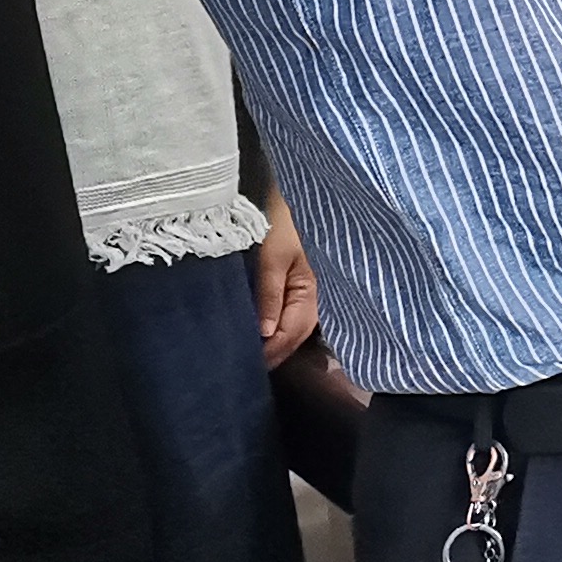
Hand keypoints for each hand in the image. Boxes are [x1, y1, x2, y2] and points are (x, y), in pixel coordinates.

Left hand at [253, 200, 320, 366]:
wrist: (296, 195)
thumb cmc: (284, 221)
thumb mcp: (272, 257)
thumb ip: (269, 295)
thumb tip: (264, 334)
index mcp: (312, 291)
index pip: (291, 334)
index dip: (270, 352)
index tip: (246, 363)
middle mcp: (318, 297)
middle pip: (296, 336)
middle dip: (274, 353)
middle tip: (243, 366)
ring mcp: (312, 293)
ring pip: (296, 329)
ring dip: (276, 343)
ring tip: (251, 354)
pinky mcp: (304, 287)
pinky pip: (294, 317)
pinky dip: (279, 329)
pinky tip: (264, 334)